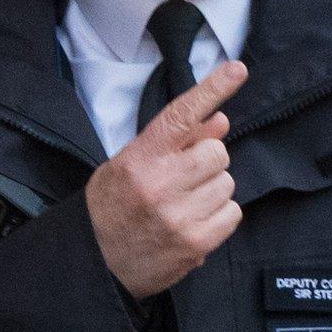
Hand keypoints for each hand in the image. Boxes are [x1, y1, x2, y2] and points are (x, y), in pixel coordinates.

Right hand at [84, 60, 246, 299]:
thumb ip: (176, 142)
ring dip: (212, 191)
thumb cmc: (113, 207)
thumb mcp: (130, 164)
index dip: (212, 89)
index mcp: (140, 158)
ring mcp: (178, 215)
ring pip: (227, 183)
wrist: (94, 262)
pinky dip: (219, 216)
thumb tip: (220, 120)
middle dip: (207, 163)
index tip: (237, 69)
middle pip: (217, 153)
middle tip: (182, 179)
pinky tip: (194, 222)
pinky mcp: (195, 243)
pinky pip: (232, 213)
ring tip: (182, 204)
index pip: (181, 116)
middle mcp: (159, 183)